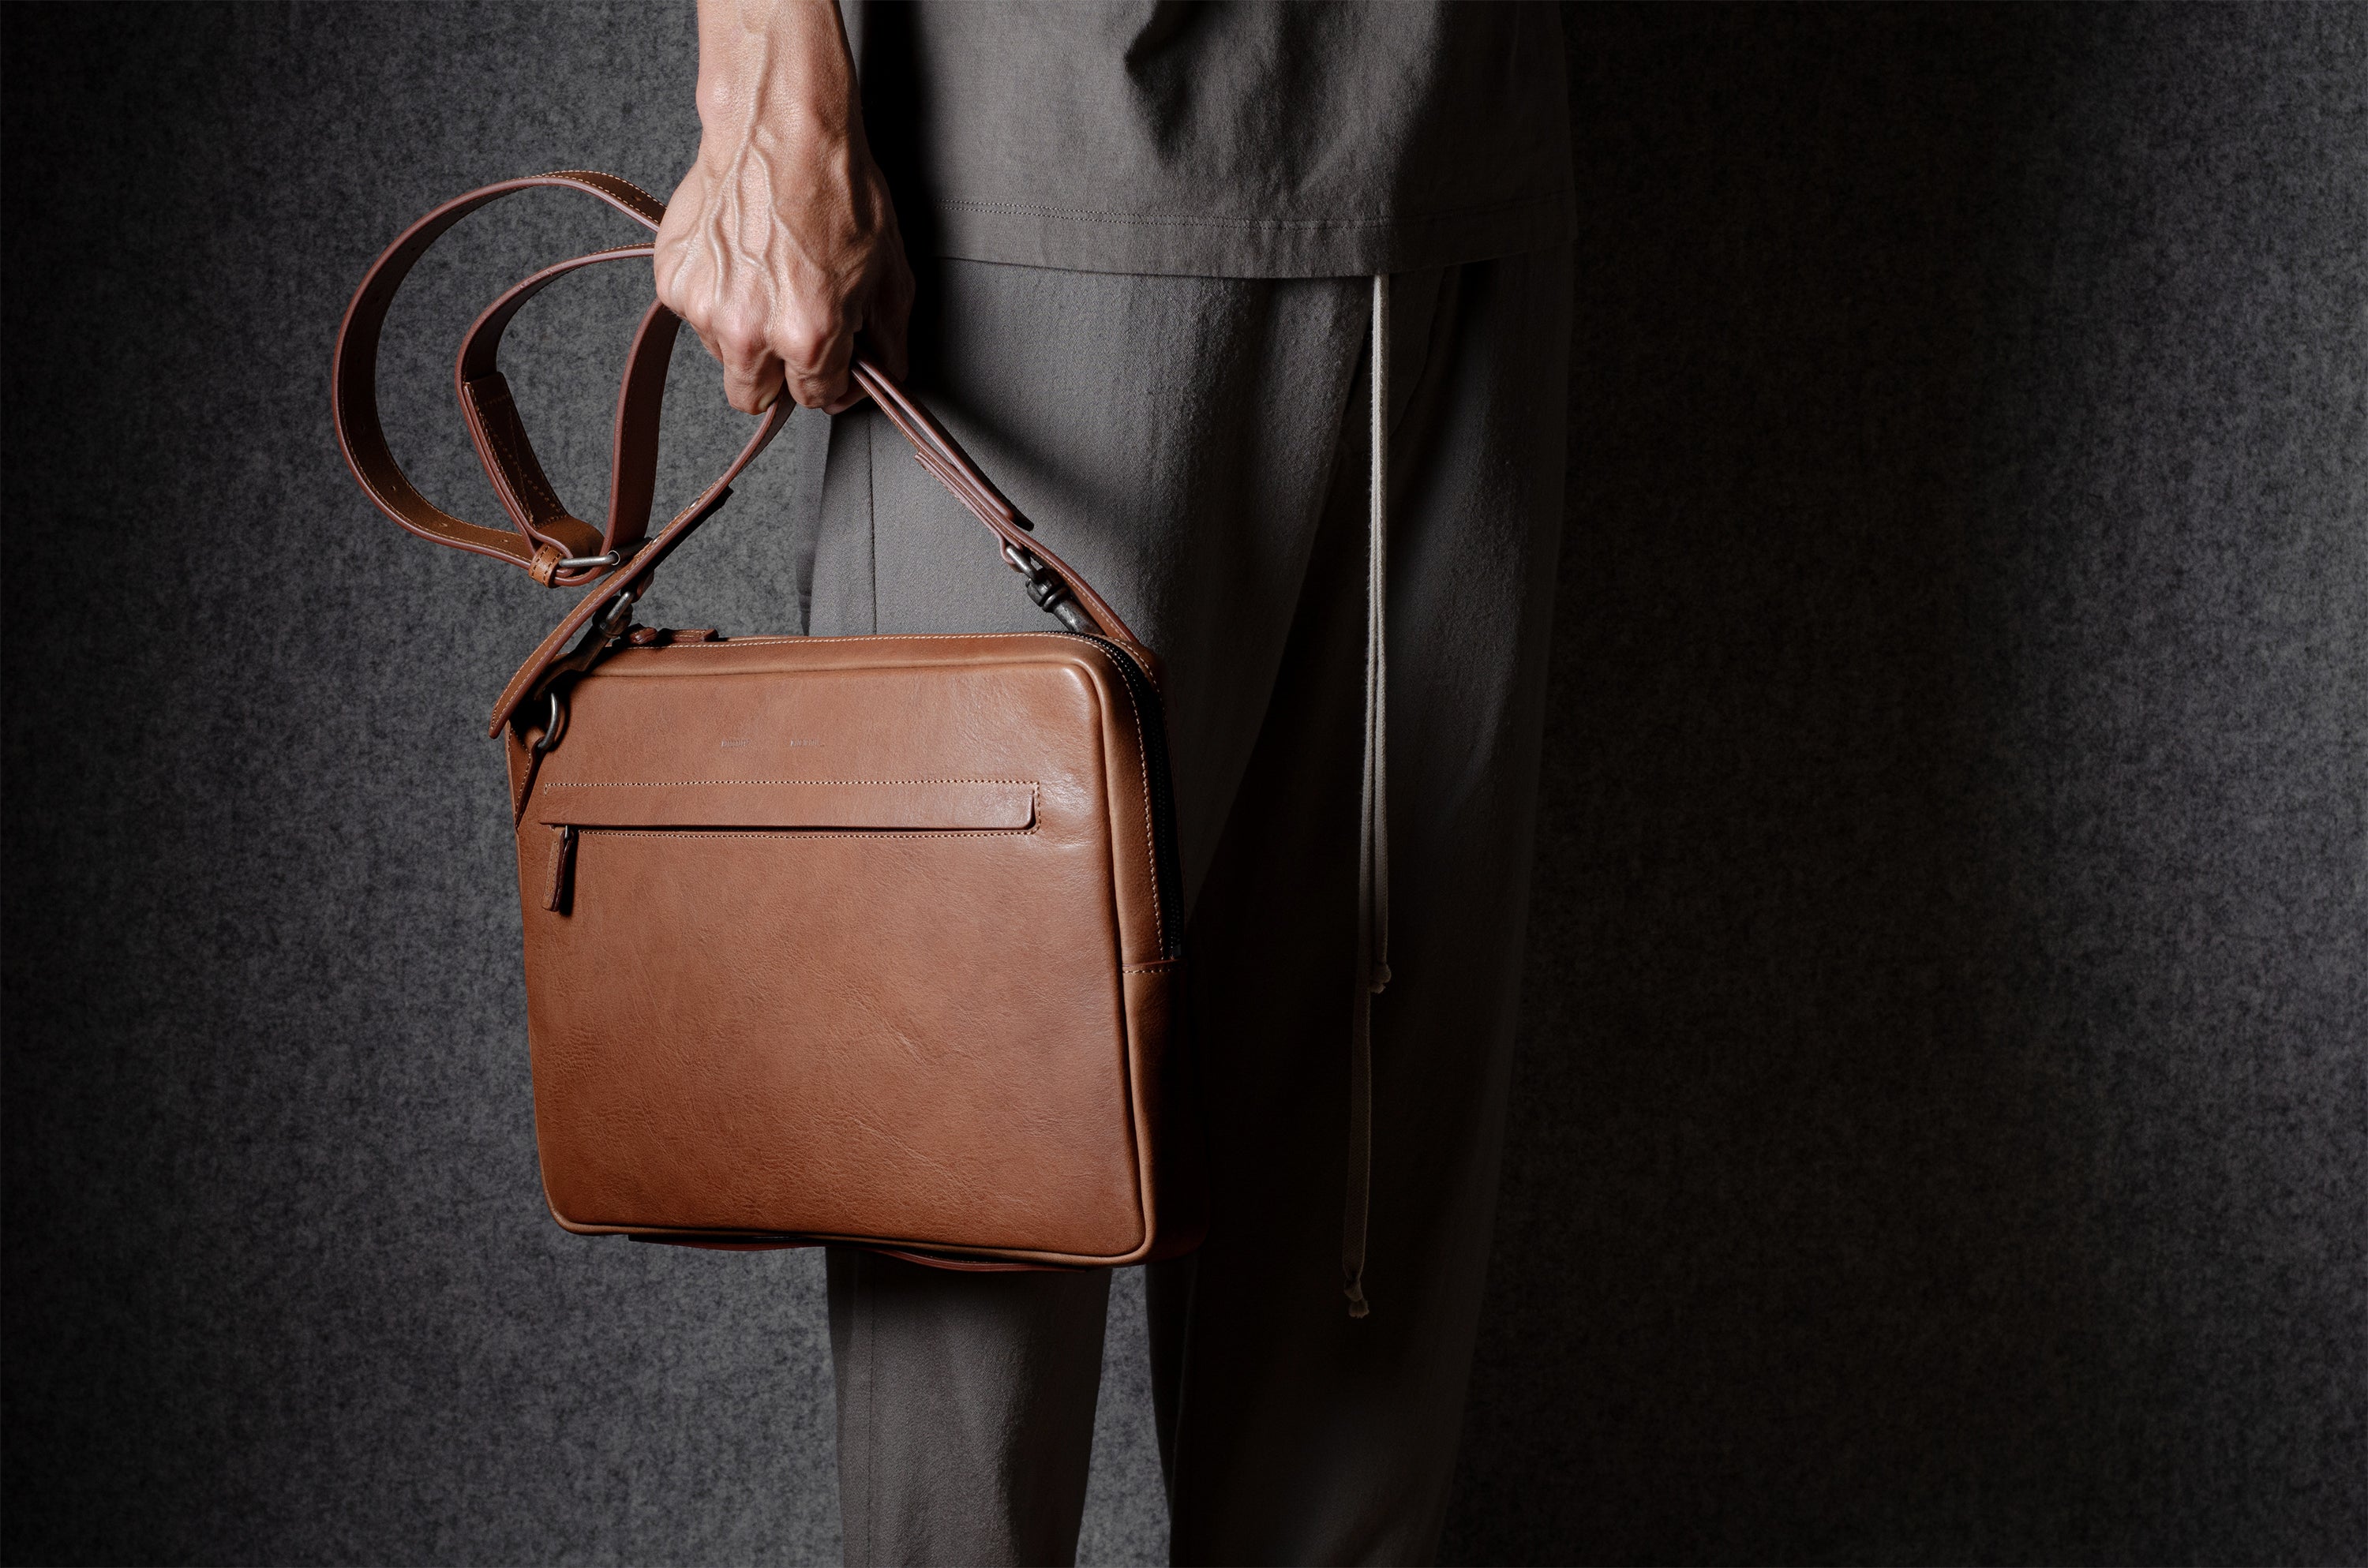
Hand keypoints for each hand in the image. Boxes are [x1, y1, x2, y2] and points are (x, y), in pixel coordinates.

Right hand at [654, 0, 911, 414]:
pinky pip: (695, 314)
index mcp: (808, 338)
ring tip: (768, 278)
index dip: (832, 383)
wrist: (780, 126)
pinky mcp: (673, 280)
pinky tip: (740, 258)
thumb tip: (887, 373)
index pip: (815, 398)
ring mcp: (704, 307)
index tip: (835, 365)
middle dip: (780, 375)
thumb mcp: (889, 270)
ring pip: (724, 355)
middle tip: (796, 332)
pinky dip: (716, 297)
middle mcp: (750, 332)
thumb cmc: (836, 188)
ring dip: (746, 333)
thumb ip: (888, 337)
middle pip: (755, 396)